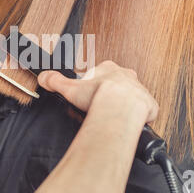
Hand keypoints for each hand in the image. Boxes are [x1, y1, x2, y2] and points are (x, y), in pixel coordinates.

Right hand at [38, 61, 158, 125]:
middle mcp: (127, 76)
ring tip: (115, 117)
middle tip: (102, 106)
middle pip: (119, 84)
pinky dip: (139, 117)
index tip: (91, 95)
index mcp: (109, 69)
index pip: (101, 74)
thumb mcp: (70, 87)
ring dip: (125, 105)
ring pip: (133, 96)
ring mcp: (140, 89)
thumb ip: (55, 81)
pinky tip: (129, 123)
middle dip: (112, 94)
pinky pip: (145, 110)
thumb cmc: (99, 96)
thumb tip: (44, 77)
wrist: (120, 107)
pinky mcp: (149, 104)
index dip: (95, 85)